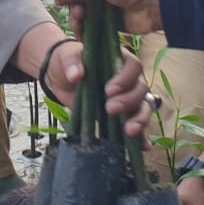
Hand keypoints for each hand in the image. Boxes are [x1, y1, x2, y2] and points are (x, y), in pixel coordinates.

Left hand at [18, 24, 154, 137]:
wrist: (60, 78)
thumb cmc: (67, 61)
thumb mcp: (66, 57)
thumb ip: (72, 62)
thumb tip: (76, 74)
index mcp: (119, 60)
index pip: (133, 66)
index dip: (125, 78)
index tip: (109, 90)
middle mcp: (127, 80)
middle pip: (140, 90)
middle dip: (128, 101)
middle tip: (110, 109)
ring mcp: (126, 99)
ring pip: (143, 108)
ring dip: (139, 120)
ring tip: (129, 131)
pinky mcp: (121, 117)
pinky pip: (136, 126)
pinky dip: (142, 137)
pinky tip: (143, 147)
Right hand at [49, 0, 162, 35]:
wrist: (159, 4)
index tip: (63, 1)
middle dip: (74, 8)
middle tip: (78, 16)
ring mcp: (107, 4)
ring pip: (83, 12)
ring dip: (78, 20)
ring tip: (81, 26)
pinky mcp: (112, 21)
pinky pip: (93, 25)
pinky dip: (86, 30)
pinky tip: (83, 36)